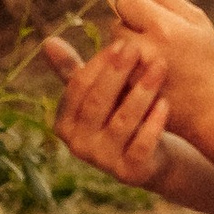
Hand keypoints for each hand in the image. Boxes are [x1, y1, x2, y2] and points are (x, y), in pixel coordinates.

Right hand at [42, 29, 171, 188]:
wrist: (151, 157)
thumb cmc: (119, 116)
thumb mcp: (98, 95)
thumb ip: (74, 71)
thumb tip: (47, 41)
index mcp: (64, 124)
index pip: (78, 87)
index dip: (99, 63)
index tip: (122, 42)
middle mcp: (78, 146)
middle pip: (97, 103)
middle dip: (118, 73)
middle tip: (137, 48)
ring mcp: (103, 161)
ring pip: (122, 122)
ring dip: (141, 92)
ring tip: (159, 66)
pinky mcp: (130, 173)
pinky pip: (142, 145)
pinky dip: (154, 123)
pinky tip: (166, 102)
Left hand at [114, 0, 213, 129]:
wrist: (210, 107)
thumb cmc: (206, 57)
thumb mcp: (196, 20)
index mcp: (163, 28)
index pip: (126, 2)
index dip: (138, 8)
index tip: (153, 20)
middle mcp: (144, 52)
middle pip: (115, 25)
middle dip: (130, 30)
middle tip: (154, 44)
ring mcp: (132, 77)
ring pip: (111, 49)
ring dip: (125, 51)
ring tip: (149, 61)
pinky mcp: (126, 95)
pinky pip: (110, 73)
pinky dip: (121, 72)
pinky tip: (140, 76)